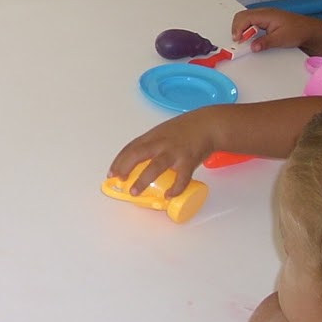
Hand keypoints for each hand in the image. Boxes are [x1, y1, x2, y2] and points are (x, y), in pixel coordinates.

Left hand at [108, 108, 222, 196]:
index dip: (119, 161)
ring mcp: (175, 152)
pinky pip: (181, 178)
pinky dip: (175, 188)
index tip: (112, 173)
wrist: (209, 125)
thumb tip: (140, 162)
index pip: (131, 147)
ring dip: (143, 180)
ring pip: (155, 166)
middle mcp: (161, 143)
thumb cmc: (185, 129)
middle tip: (118, 180)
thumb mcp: (163, 131)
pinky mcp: (189, 161)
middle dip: (125, 167)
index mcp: (153, 136)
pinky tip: (168, 195)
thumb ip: (152, 144)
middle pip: (138, 154)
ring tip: (134, 192)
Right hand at [231, 7, 319, 52]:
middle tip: (238, 40)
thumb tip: (252, 47)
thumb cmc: (298, 31)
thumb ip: (265, 42)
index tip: (237, 39)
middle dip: (237, 27)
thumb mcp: (281, 39)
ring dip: (242, 28)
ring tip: (243, 39)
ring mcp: (265, 15)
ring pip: (246, 18)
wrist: (309, 30)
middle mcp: (264, 12)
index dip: (238, 28)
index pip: (245, 18)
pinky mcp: (267, 20)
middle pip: (242, 16)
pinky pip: (252, 21)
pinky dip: (247, 28)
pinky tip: (251, 37)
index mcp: (266, 14)